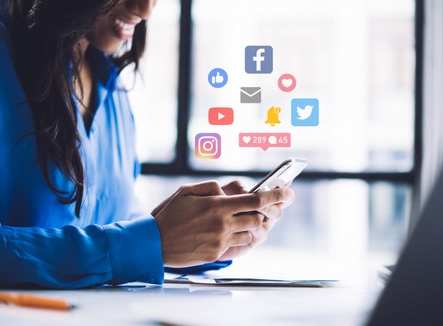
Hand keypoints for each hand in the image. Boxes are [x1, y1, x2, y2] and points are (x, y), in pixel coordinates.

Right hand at [153, 180, 290, 266]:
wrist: (154, 243)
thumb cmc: (169, 215)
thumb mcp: (186, 191)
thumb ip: (211, 187)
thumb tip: (227, 191)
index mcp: (217, 206)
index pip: (255, 201)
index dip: (275, 196)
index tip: (288, 193)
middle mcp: (222, 224)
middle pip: (258, 218)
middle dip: (267, 212)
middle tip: (270, 207)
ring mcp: (221, 241)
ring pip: (250, 233)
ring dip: (252, 226)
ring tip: (245, 220)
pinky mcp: (217, 254)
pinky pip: (238, 245)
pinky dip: (240, 237)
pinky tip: (231, 232)